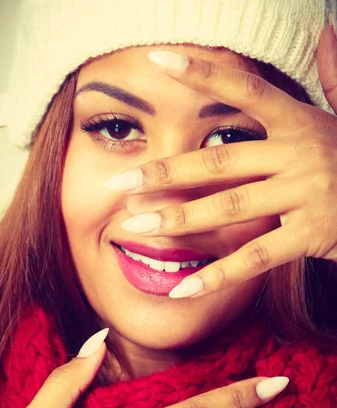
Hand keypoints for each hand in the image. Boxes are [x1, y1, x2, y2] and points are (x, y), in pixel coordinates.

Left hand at [106, 22, 336, 298]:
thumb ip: (333, 78)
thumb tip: (325, 32)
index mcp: (300, 121)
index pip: (244, 89)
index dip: (202, 74)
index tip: (158, 61)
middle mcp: (299, 153)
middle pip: (219, 159)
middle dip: (166, 171)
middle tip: (119, 183)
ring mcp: (305, 195)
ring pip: (230, 207)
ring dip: (180, 217)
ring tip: (136, 227)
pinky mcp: (311, 236)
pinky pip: (255, 258)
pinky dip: (219, 274)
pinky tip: (184, 287)